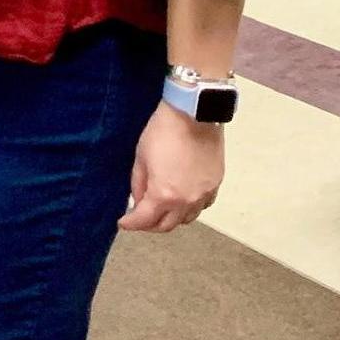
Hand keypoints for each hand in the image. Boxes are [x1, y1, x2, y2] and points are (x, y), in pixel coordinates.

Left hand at [118, 100, 223, 233]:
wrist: (193, 114)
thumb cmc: (164, 130)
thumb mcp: (141, 158)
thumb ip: (138, 184)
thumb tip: (139, 200)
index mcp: (164, 195)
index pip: (144, 220)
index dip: (131, 223)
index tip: (124, 222)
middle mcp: (186, 200)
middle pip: (166, 225)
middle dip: (150, 225)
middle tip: (140, 218)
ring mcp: (203, 194)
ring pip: (186, 219)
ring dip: (171, 218)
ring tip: (161, 209)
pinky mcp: (215, 184)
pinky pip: (202, 206)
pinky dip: (190, 208)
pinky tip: (182, 199)